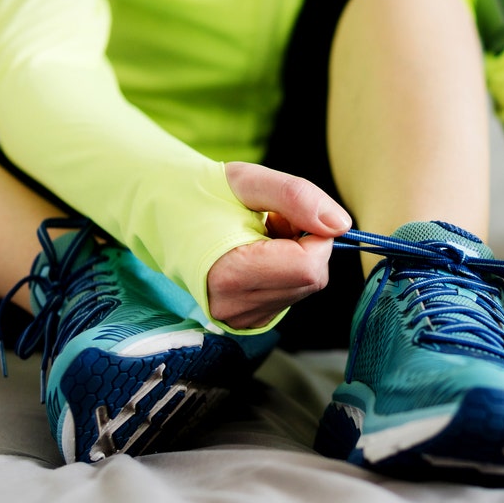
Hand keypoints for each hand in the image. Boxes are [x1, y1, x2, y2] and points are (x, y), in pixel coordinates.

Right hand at [206, 162, 351, 329]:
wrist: (163, 213)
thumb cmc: (202, 192)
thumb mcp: (249, 181)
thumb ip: (297, 196)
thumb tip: (341, 225)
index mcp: (229, 274)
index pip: (309, 266)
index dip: (313, 234)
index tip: (286, 213)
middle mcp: (233, 307)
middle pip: (311, 279)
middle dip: (304, 244)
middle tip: (269, 221)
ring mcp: (238, 319)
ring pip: (304, 287)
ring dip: (294, 257)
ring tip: (256, 236)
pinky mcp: (245, 321)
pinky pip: (289, 295)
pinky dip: (284, 271)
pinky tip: (255, 254)